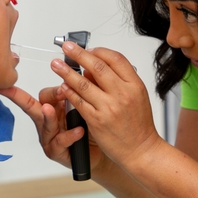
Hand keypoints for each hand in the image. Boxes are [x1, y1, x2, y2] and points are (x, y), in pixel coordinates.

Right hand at [0, 84, 104, 171]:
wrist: (102, 151)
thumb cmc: (92, 128)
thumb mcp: (88, 106)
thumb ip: (83, 91)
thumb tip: (87, 71)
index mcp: (54, 108)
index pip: (45, 95)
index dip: (46, 88)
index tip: (30, 81)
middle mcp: (48, 121)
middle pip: (33, 107)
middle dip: (21, 98)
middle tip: (25, 90)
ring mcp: (50, 137)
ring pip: (45, 125)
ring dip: (48, 117)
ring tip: (49, 109)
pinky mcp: (56, 152)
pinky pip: (59, 143)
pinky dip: (68, 136)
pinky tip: (78, 131)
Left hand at [49, 43, 164, 168]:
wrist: (141, 150)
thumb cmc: (139, 125)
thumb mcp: (136, 97)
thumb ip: (118, 81)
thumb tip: (92, 69)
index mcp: (135, 85)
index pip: (115, 59)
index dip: (98, 51)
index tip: (87, 49)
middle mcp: (123, 94)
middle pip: (97, 66)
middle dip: (78, 54)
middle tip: (67, 47)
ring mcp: (109, 107)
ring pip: (83, 83)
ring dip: (66, 72)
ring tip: (56, 65)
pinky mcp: (97, 120)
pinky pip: (78, 102)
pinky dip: (68, 92)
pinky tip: (62, 87)